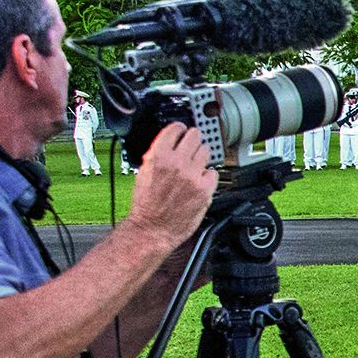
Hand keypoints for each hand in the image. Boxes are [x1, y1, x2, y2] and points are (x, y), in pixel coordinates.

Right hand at [123, 124, 216, 250]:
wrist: (152, 228)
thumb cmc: (146, 204)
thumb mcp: (144, 171)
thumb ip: (158, 154)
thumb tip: (171, 141)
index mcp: (158, 156)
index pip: (176, 128)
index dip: (180, 128)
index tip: (182, 130)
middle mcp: (177, 163)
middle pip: (195, 136)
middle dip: (193, 139)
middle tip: (192, 145)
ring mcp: (193, 176)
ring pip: (206, 151)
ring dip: (201, 155)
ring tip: (195, 164)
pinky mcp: (205, 189)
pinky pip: (213, 172)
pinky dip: (208, 175)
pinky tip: (199, 181)